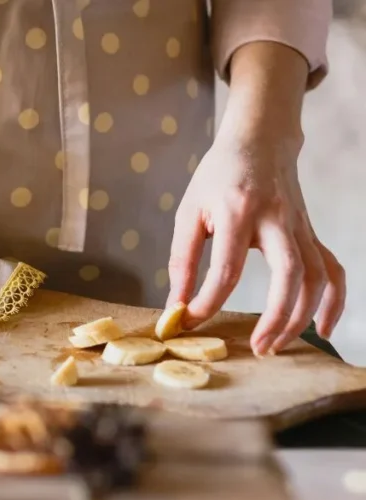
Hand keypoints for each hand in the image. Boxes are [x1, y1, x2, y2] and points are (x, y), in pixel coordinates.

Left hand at [168, 137, 344, 354]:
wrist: (259, 142)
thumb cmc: (218, 177)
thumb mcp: (189, 211)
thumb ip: (182, 259)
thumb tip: (176, 304)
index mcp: (239, 213)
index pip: (227, 270)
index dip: (207, 303)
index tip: (188, 322)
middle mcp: (277, 221)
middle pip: (290, 275)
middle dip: (276, 318)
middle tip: (256, 347)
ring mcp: (301, 227)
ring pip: (317, 277)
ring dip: (302, 316)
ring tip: (277, 344)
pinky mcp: (311, 233)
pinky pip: (332, 270)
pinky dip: (334, 301)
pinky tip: (321, 329)